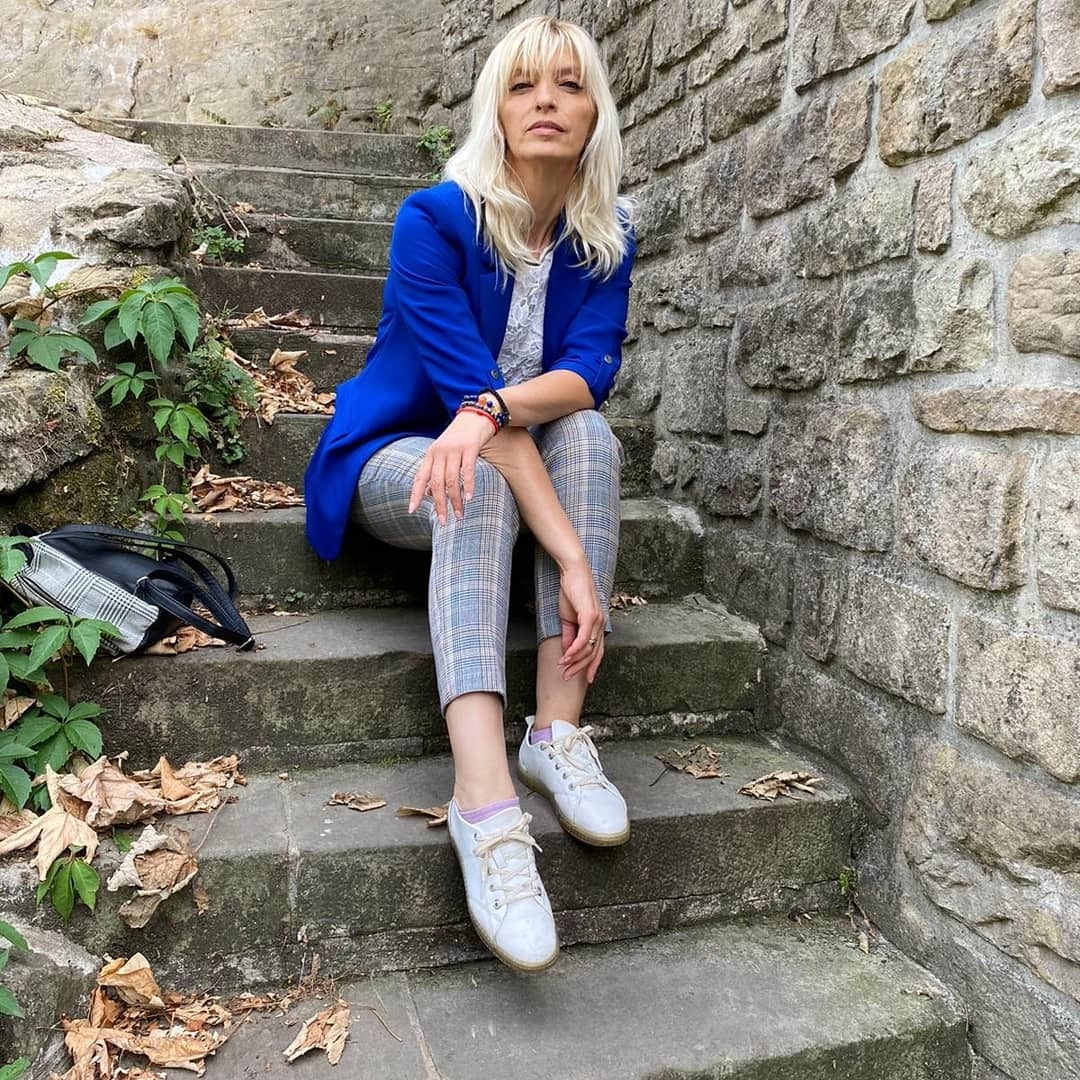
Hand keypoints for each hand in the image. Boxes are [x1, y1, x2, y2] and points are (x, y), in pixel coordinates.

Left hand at [409, 410, 496, 524]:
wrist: (476, 415)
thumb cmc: (460, 437)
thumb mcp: (444, 453)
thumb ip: (436, 472)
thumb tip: (429, 494)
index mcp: (431, 454)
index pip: (420, 477)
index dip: (415, 494)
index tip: (412, 510)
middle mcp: (439, 452)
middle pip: (436, 483)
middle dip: (439, 504)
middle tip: (443, 521)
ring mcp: (454, 450)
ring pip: (451, 480)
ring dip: (455, 500)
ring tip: (459, 515)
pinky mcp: (470, 448)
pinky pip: (467, 470)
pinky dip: (468, 486)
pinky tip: (469, 498)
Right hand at [556, 559, 605, 682]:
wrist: (573, 572)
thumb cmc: (572, 591)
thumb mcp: (568, 618)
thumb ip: (570, 635)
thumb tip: (568, 652)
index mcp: (598, 625)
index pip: (599, 651)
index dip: (592, 666)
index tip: (585, 679)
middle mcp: (601, 624)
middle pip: (594, 653)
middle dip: (580, 668)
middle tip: (567, 677)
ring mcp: (597, 620)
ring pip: (588, 648)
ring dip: (574, 661)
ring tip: (563, 668)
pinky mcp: (590, 615)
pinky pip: (583, 638)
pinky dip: (574, 650)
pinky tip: (566, 657)